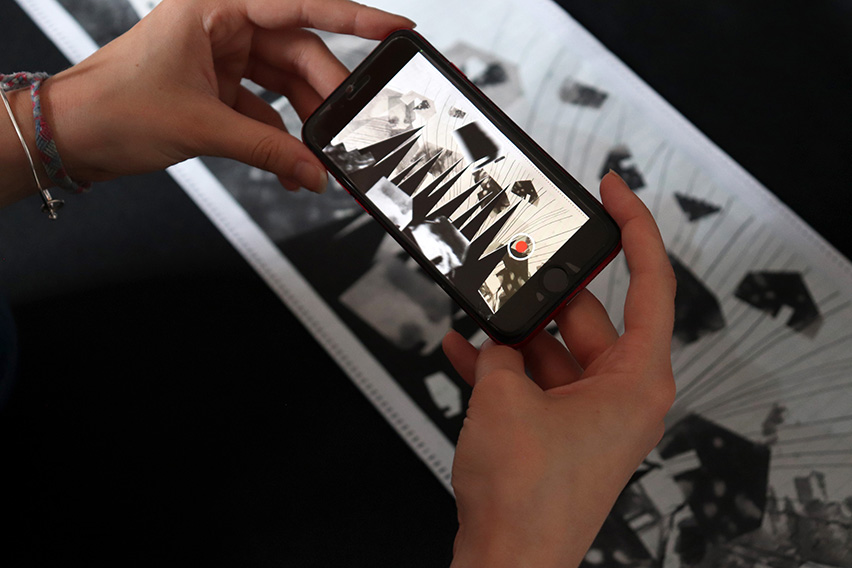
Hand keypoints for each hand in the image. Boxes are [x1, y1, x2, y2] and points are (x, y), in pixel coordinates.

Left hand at [39, 0, 413, 191]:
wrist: (71, 135)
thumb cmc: (111, 107)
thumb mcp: (203, 127)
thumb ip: (269, 152)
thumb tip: (314, 172)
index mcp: (214, 8)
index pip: (299, 6)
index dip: (354, 17)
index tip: (394, 29)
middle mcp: (222, 27)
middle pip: (298, 53)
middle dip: (326, 95)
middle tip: (350, 128)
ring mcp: (221, 57)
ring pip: (285, 84)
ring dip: (304, 123)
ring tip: (319, 156)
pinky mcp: (218, 87)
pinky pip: (265, 109)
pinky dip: (278, 138)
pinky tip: (290, 167)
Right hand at [443, 171, 676, 567]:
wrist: (506, 561)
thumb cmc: (528, 500)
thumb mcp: (505, 399)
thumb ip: (501, 352)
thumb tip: (495, 340)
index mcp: (636, 381)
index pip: (652, 284)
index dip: (635, 230)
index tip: (616, 194)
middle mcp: (620, 396)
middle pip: (586, 316)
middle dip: (544, 291)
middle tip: (513, 261)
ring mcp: (588, 415)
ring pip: (552, 350)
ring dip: (512, 333)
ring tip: (477, 310)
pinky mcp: (558, 432)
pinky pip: (532, 383)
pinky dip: (501, 367)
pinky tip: (463, 350)